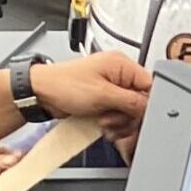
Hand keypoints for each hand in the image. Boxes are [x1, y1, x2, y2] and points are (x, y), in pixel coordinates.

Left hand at [32, 52, 149, 160]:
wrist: (41, 94)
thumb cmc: (63, 85)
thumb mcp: (102, 94)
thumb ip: (130, 101)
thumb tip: (148, 107)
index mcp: (122, 65)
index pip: (149, 86)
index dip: (144, 105)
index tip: (134, 116)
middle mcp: (119, 75)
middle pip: (140, 102)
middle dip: (126, 116)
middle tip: (111, 119)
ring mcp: (111, 89)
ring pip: (129, 112)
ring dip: (118, 123)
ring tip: (102, 122)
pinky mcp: (104, 100)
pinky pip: (118, 116)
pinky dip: (112, 124)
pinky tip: (101, 125)